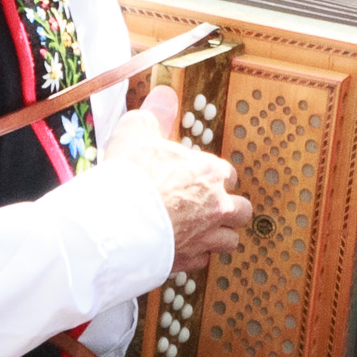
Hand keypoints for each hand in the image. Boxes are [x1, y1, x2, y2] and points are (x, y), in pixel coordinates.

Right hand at [126, 85, 253, 277]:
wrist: (114, 223)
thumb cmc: (128, 177)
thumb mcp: (138, 131)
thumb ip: (155, 113)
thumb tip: (164, 95)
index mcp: (209, 173)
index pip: (229, 174)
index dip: (215, 178)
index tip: (199, 179)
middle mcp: (216, 206)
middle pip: (242, 210)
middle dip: (229, 210)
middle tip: (208, 208)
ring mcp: (205, 236)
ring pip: (229, 240)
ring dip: (218, 236)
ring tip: (200, 232)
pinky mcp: (189, 260)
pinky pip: (202, 261)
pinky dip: (194, 256)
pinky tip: (179, 249)